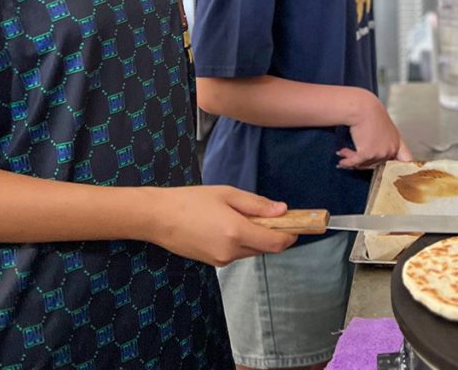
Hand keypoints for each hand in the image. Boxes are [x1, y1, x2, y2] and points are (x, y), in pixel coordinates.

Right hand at [145, 186, 296, 265]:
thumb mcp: (227, 194)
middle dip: (274, 233)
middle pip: (265, 248)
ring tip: (246, 216)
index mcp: (236, 232)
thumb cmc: (191, 201)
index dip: (290, 235)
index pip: (275, 242)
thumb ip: (257, 204)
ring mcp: (221, 260)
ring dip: (257, 237)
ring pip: (251, 250)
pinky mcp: (213, 262)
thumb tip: (282, 210)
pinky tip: (231, 225)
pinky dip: (242, 241)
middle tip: (274, 215)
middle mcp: (230, 251)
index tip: (298, 225)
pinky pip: (236, 253)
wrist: (159, 217)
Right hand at [337, 93, 412, 168]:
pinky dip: (347, 162)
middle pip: (377, 165)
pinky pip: (355, 162)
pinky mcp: (368, 153)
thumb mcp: (383, 128)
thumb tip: (371, 159)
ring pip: (364, 164)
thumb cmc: (370, 113)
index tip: (396, 173)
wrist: (362, 107)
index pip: (406, 161)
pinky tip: (341, 162)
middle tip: (353, 158)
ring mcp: (380, 153)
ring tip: (344, 152)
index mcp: (397, 143)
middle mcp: (391, 149)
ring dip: (352, 159)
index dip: (403, 169)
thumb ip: (383, 142)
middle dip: (363, 162)